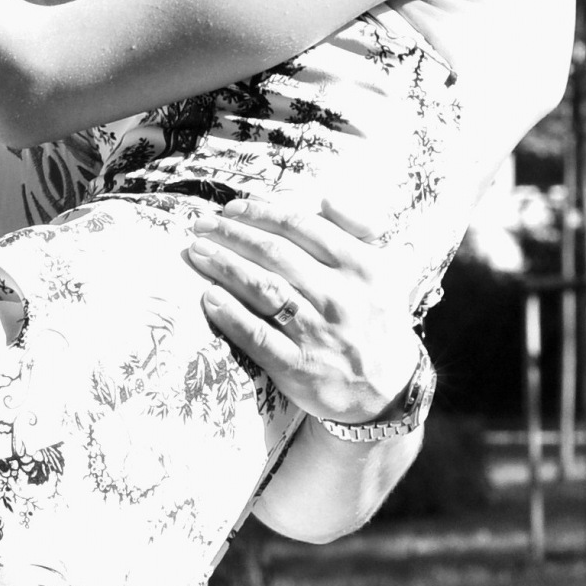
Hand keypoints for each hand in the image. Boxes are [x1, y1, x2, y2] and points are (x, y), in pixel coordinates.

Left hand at [186, 194, 421, 425]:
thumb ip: (359, 227)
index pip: (302, 227)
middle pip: (276, 254)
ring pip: (264, 289)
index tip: (231, 208)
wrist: (387, 388)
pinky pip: (257, 335)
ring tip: (197, 251)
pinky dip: (231, 314)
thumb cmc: (377, 317)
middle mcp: (340, 296)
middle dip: (233, 234)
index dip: (261, 213)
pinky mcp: (298, 365)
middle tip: (201, 224)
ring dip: (225, 266)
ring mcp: (318, 332)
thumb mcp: (388, 267)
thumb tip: (327, 198)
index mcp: (362, 266)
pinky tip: (208, 296)